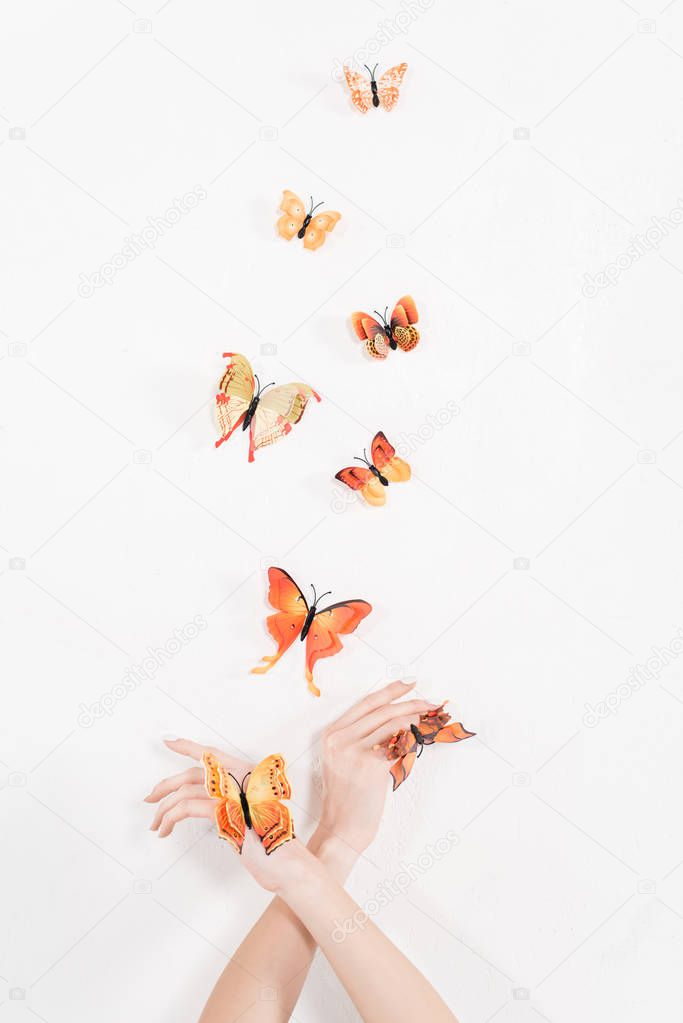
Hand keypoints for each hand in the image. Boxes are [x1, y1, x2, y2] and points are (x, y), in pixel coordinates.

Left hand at [145, 740, 319, 892]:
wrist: (288, 862)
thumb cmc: (272, 843)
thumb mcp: (251, 815)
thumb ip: (232, 802)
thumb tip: (207, 805)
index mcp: (249, 774)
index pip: (213, 754)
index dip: (188, 747)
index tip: (169, 741)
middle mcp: (242, 777)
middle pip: (193, 772)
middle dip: (166, 786)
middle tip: (151, 799)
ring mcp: (234, 792)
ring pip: (185, 791)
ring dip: (164, 809)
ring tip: (157, 824)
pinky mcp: (225, 811)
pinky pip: (187, 808)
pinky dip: (171, 818)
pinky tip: (166, 829)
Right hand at [313, 680, 437, 859]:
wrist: (342, 829)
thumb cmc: (348, 799)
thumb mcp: (344, 761)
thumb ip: (363, 738)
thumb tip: (400, 720)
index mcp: (331, 734)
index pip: (366, 703)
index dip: (390, 690)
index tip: (410, 682)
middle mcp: (339, 739)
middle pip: (383, 710)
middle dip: (412, 702)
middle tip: (432, 702)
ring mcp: (353, 751)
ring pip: (394, 724)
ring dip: (418, 720)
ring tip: (432, 720)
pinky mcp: (369, 765)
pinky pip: (399, 745)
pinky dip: (414, 740)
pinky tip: (423, 740)